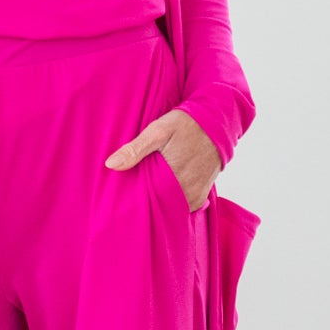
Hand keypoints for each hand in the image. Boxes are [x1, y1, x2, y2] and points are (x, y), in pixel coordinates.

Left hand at [104, 109, 221, 210]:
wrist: (219, 122)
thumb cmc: (187, 124)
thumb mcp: (158, 131)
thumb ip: (135, 149)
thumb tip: (110, 165)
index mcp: (172, 180)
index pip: (145, 202)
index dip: (132, 201)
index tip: (119, 200)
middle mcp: (186, 193)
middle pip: (158, 206)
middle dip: (145, 201)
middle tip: (131, 194)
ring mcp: (195, 197)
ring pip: (170, 207)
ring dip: (159, 200)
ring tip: (148, 189)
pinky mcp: (201, 196)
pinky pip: (182, 205)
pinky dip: (172, 199)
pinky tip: (164, 189)